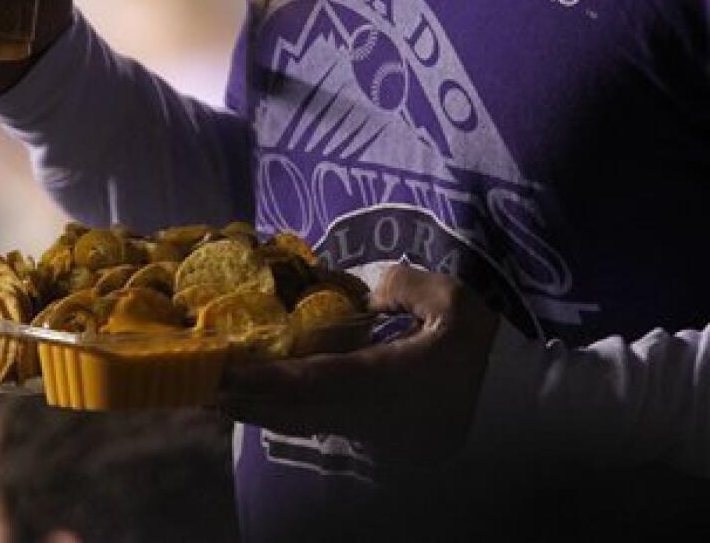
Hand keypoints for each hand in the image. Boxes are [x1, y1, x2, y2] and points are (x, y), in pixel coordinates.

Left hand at [218, 264, 499, 464]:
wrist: (527, 413)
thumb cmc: (490, 355)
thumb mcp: (453, 302)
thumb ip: (404, 285)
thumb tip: (365, 290)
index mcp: (384, 381)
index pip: (310, 382)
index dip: (264, 379)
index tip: (224, 373)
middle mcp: (371, 415)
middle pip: (294, 413)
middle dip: (246, 401)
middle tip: (201, 386)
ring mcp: (375, 435)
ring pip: (305, 426)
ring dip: (261, 412)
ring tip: (221, 396)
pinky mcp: (383, 443)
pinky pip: (323, 430)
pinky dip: (290, 417)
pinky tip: (269, 405)